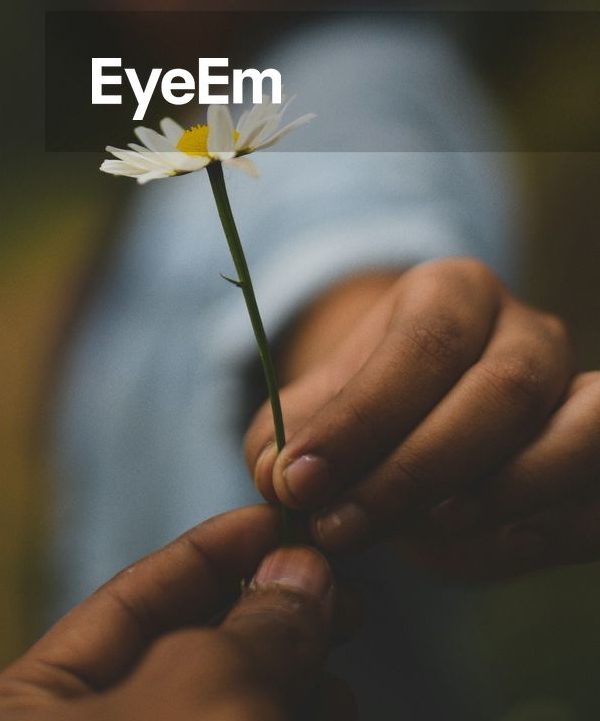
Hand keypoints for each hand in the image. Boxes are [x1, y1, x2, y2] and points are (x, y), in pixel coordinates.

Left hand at [0, 506, 356, 719]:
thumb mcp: (204, 696)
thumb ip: (249, 627)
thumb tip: (303, 566)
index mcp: (32, 705)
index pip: (131, 598)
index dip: (215, 551)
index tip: (286, 521)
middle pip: (183, 653)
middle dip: (267, 616)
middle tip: (341, 588)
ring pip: (220, 707)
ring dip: (289, 675)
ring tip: (342, 658)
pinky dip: (288, 718)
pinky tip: (337, 704)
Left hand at [245, 258, 599, 578]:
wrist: (421, 426)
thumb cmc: (362, 417)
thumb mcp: (311, 415)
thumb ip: (283, 442)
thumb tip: (278, 478)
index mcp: (451, 293)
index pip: (423, 344)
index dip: (364, 417)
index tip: (301, 482)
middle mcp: (527, 330)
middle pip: (501, 389)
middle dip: (417, 469)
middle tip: (342, 529)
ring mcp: (578, 389)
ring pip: (580, 430)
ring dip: (503, 494)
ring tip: (421, 535)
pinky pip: (599, 494)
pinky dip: (548, 530)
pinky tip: (474, 554)